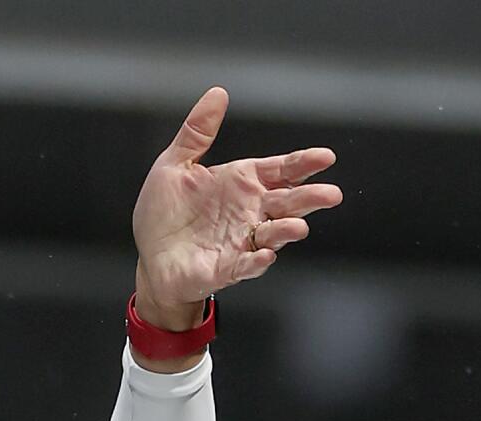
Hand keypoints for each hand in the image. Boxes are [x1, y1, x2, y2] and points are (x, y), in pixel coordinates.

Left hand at [131, 87, 342, 327]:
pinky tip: (265, 255)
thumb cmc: (164, 213)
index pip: (281, 169)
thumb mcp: (174, 165)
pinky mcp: (228, 267)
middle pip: (288, 202)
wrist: (149, 257)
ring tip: (298, 227)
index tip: (325, 157)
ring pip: (275, 234)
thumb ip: (197, 132)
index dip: (303, 163)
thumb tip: (218, 92)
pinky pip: (247, 264)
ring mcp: (242, 240)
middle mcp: (250, 210)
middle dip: (310, 198)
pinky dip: (257, 261)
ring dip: (287, 231)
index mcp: (241, 182)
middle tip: (331, 194)